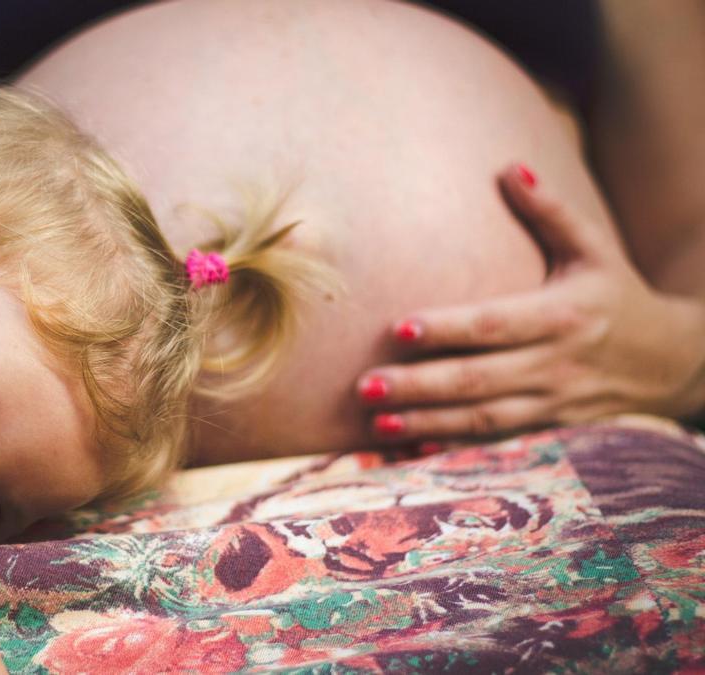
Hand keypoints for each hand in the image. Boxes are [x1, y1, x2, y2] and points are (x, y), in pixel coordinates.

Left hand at [355, 164, 704, 441]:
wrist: (674, 362)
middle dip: (420, 386)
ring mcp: (553, 405)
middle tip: (366, 386)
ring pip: (483, 421)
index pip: (494, 325)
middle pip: (479, 380)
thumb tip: (509, 167)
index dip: (447, 328)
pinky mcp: (549, 431)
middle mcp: (556, 365)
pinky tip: (409, 454)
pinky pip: (495, 447)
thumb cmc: (617, 295)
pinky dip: (453, 453)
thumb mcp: (594, 250)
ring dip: (427, 425)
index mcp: (563, 317)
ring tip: (375, 425)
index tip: (399, 328)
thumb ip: (550, 213)